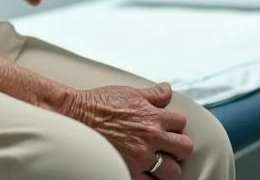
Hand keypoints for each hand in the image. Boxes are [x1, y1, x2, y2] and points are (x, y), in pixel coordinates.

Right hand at [67, 83, 191, 178]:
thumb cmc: (99, 104)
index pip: (181, 123)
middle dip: (178, 147)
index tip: (168, 128)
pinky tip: (146, 173)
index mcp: (152, 116)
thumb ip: (153, 94)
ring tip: (160, 163)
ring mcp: (140, 158)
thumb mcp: (130, 92)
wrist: (75, 117)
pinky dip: (151, 179)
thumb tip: (167, 90)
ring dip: (168, 166)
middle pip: (184, 148)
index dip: (175, 125)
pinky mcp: (129, 172)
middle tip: (168, 147)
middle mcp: (150, 138)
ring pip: (172, 171)